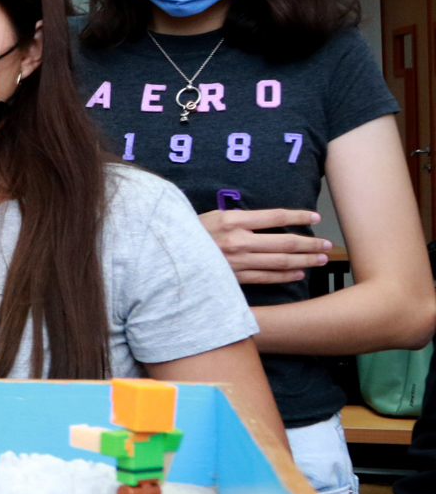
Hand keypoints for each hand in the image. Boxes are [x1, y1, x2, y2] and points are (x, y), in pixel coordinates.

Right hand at [197, 208, 330, 284]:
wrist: (167, 256)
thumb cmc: (189, 233)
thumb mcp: (213, 217)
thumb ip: (239, 219)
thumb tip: (266, 220)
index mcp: (233, 220)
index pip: (276, 217)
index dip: (298, 216)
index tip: (314, 217)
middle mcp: (238, 241)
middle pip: (284, 241)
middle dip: (309, 243)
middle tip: (326, 244)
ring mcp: (238, 261)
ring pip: (280, 261)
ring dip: (304, 260)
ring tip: (319, 259)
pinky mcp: (235, 278)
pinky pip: (267, 277)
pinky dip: (285, 276)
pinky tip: (298, 273)